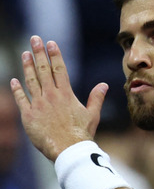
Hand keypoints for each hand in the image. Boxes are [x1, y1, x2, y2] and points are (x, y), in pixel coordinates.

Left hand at [11, 36, 107, 161]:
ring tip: (24, 54)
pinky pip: (21, 99)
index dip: (54, 55)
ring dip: (27, 66)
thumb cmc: (82, 134)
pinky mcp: (29, 115)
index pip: (59, 69)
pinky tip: (14, 80)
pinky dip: (17, 89)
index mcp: (66, 94)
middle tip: (34, 39)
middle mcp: (51, 96)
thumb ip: (96, 98)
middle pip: (43, 70)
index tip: (50, 43)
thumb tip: (104, 85)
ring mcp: (39, 104)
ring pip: (31, 81)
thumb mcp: (92, 115)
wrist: (69, 149)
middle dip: (38, 53)